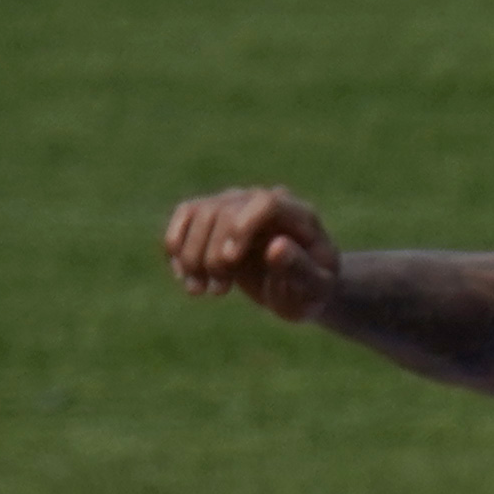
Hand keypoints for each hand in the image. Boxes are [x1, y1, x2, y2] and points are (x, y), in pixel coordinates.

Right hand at [161, 186, 340, 321]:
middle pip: (225, 210)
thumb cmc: (312, 290)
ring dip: (191, 254)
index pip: (265, 203)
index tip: (230, 260)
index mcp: (297, 215)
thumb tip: (276, 248)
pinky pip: (185, 217)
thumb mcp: (316, 289)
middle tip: (218, 291)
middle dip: (214, 252)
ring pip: (199, 213)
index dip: (243, 226)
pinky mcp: (215, 217)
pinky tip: (183, 276)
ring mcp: (236, 205)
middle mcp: (263, 201)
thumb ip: (301, 269)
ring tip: (198, 291)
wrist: (298, 289)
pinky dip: (176, 245)